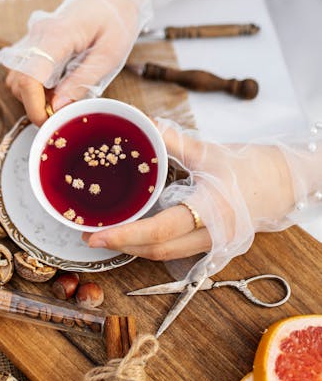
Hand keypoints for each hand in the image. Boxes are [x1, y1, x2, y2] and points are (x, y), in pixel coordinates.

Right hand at [0, 0, 140, 124]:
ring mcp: (34, 36)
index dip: (34, 107)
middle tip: (63, 112)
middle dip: (35, 104)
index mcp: (56, 35)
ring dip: (34, 95)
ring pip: (17, 77)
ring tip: (64, 99)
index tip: (49, 123)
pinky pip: (25, 69)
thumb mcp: (109, 55)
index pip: (29, 77)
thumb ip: (82, 82)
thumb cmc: (117, 19)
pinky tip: (59, 87)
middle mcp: (37, 34)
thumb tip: (56, 108)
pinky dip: (37, 85)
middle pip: (18, 81)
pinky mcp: (36, 41)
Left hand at [83, 120, 294, 264]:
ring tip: (110, 233)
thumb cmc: (255, 167)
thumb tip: (144, 125)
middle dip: (122, 245)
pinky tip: (139, 231)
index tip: (96, 235)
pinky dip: (154, 243)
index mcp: (210, 213)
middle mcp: (211, 237)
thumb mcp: (210, 152)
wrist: (289, 182)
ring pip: (167, 255)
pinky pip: (178, 250)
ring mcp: (214, 245)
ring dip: (137, 247)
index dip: (124, 235)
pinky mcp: (215, 244)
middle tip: (92, 235)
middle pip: (157, 250)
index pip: (158, 232)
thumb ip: (173, 141)